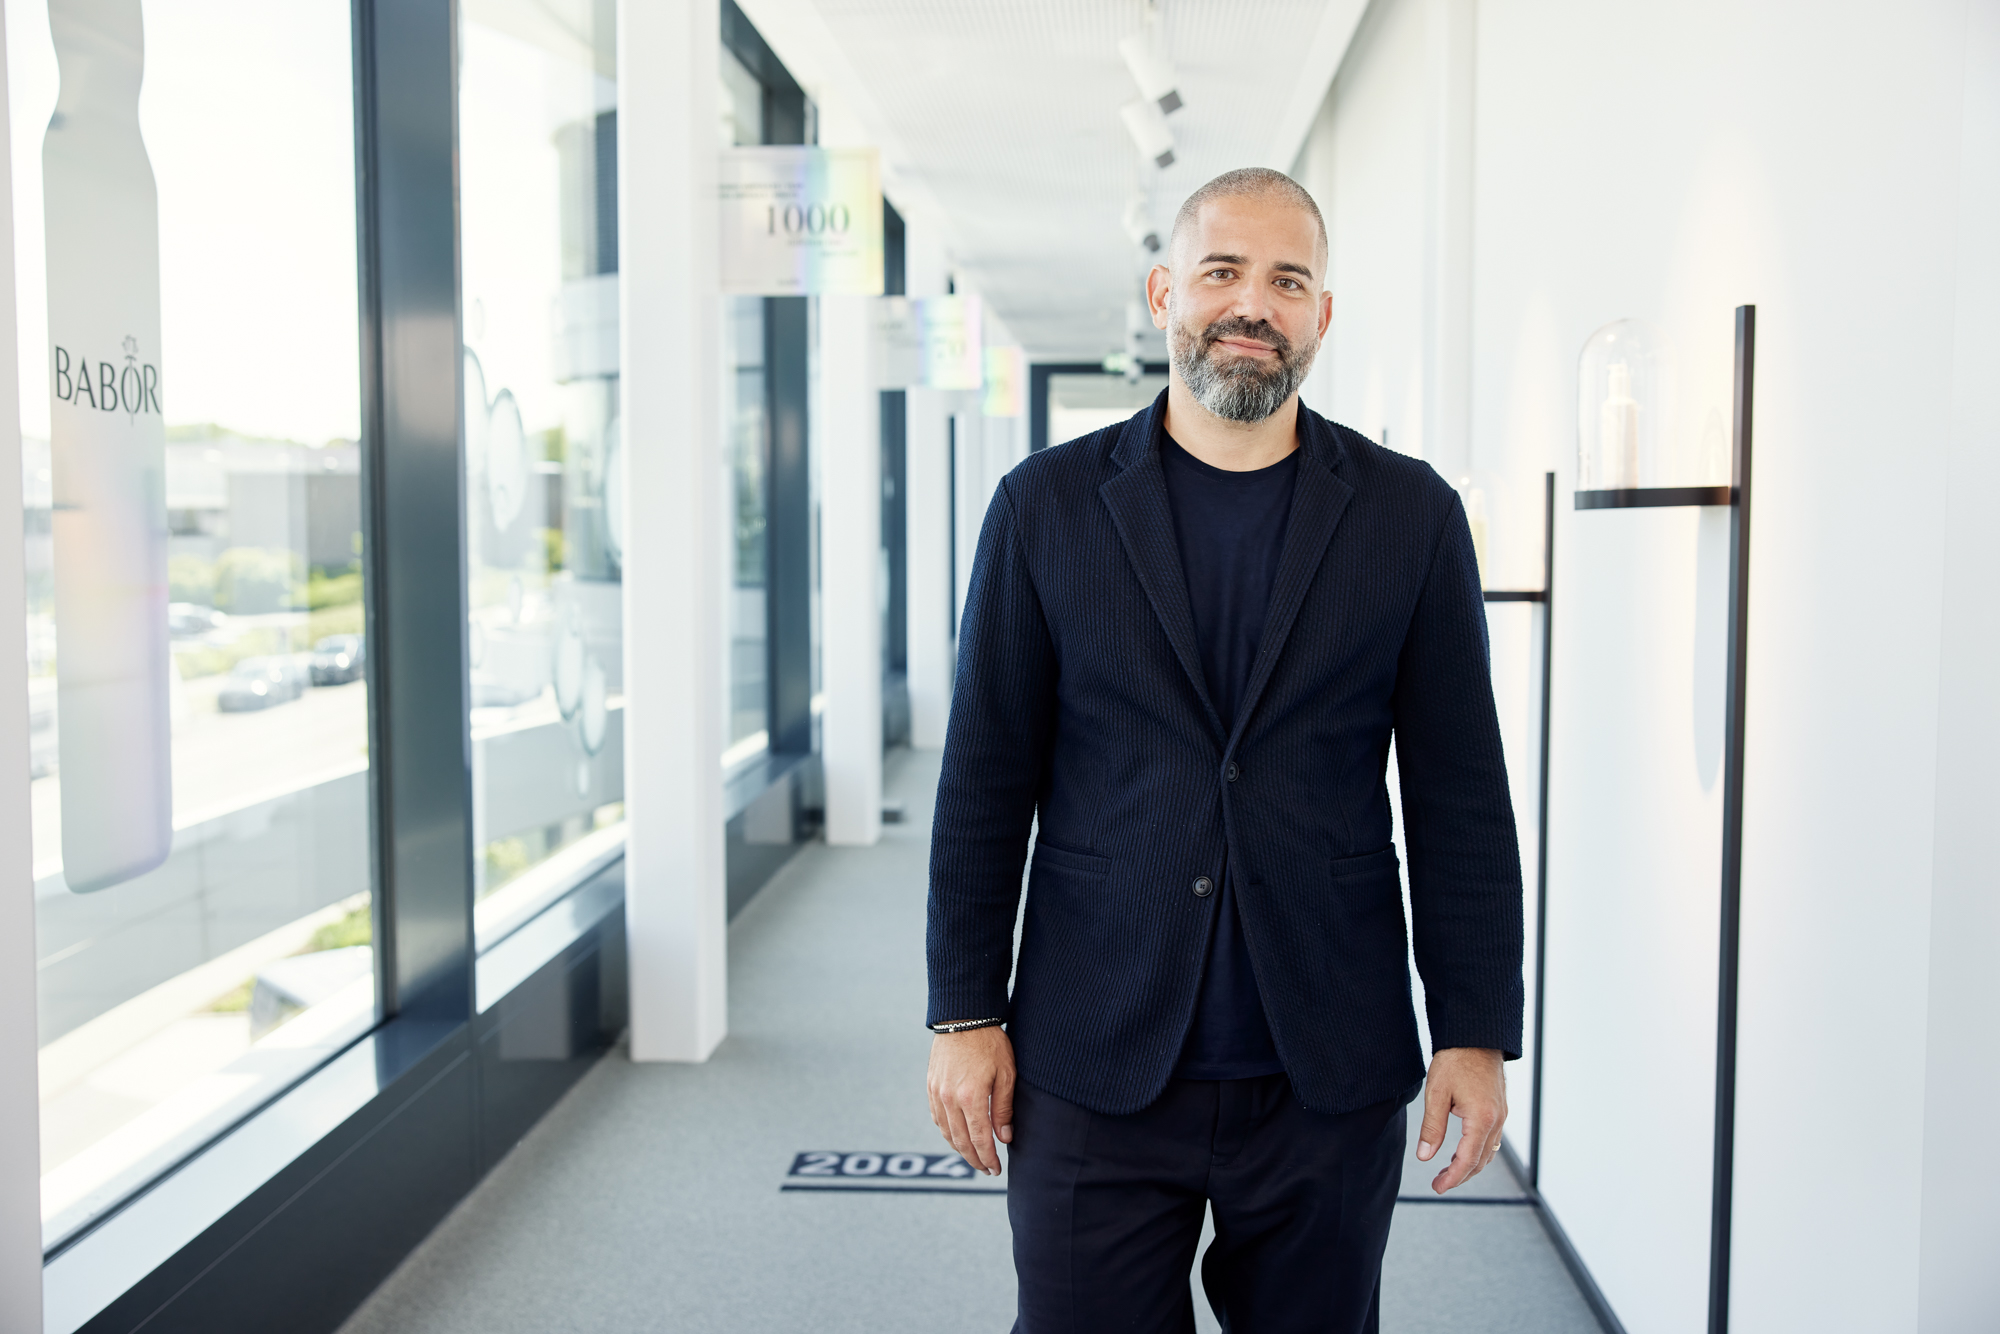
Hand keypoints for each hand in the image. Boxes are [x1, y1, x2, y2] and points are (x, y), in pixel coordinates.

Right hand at [926, 1026, 1015, 1175]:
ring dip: (960, 1149)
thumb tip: (1004, 1138)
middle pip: (961, 1141)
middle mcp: (949, 1099)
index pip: (980, 1140)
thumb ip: (1004, 1108)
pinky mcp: (931, 1086)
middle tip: (987, 1170)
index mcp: (971, 1097)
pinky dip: (947, 1132)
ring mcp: (937, 1093)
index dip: (988, 1158)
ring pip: (946, 1132)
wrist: (963, 1017)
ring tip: (974, 1157)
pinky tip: (957, 1136)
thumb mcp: (1006, 1074)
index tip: (996, 1169)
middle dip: (975, 1160)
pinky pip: (937, 1118)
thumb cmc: (990, 1043)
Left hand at [1414, 1046, 1507, 1193]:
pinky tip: (1463, 1151)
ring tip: (1448, 1171)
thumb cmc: (1455, 1060)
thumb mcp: (1436, 1093)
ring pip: (1488, 1152)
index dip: (1452, 1178)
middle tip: (1439, 1184)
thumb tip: (1425, 1156)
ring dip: (1470, 1165)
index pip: (1468, 1160)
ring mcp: (1501, 1114)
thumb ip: (1432, 1128)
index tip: (1438, 1187)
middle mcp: (1497, 1120)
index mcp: (1482, 1119)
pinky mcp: (1500, 1108)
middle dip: (1460, 1176)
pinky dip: (1478, 1151)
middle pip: (1481, 1161)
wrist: (1476, 1035)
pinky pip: (1492, 1139)